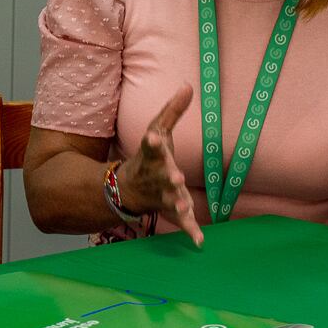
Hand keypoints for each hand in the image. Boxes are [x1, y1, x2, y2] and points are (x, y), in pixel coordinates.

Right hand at [116, 84, 202, 246]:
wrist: (127, 190)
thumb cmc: (149, 157)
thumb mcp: (157, 131)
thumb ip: (173, 111)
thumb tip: (188, 86)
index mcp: (153, 156)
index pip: (151, 147)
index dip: (153, 143)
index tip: (154, 137)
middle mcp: (155, 176)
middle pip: (162, 176)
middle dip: (169, 178)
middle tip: (177, 177)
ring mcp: (161, 195)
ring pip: (168, 200)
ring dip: (176, 203)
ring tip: (183, 206)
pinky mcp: (171, 211)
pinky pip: (181, 222)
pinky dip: (191, 232)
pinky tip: (200, 241)